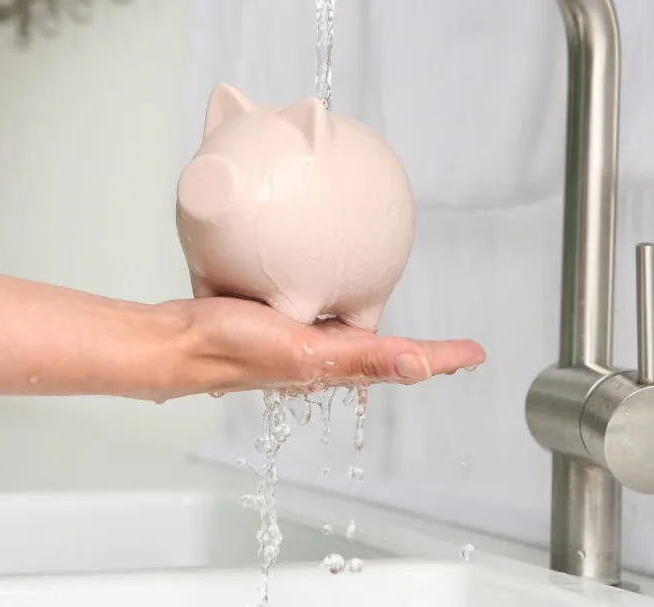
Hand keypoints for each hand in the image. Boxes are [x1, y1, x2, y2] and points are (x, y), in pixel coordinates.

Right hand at [154, 296, 485, 399]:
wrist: (178, 340)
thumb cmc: (233, 348)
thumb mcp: (303, 351)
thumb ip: (359, 360)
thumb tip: (418, 367)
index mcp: (337, 364)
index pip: (403, 362)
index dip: (441, 358)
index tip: (475, 354)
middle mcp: (323, 356)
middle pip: (385, 355)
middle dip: (418, 352)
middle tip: (450, 347)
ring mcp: (301, 341)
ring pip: (355, 337)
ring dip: (384, 334)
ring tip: (404, 324)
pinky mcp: (278, 322)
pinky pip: (322, 312)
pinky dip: (341, 302)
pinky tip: (332, 286)